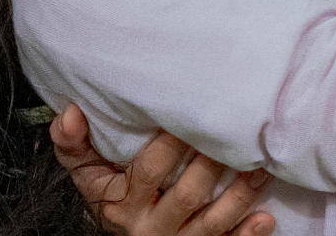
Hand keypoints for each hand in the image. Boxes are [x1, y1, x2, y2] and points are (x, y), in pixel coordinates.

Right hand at [51, 104, 274, 235]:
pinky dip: (246, 235)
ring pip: (212, 222)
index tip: (190, 115)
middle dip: (212, 166)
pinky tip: (265, 219)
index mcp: (122, 202)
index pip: (149, 171)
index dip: (170, 146)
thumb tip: (70, 113)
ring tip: (261, 168)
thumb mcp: (85, 174)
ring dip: (239, 197)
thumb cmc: (109, 196)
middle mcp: (150, 227)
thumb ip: (72, 144)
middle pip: (187, 195)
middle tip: (237, 135)